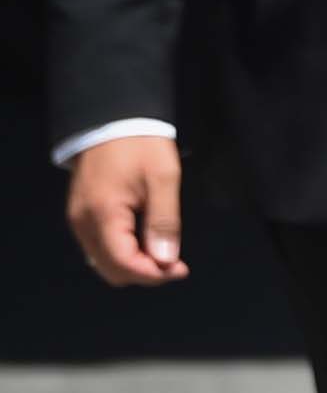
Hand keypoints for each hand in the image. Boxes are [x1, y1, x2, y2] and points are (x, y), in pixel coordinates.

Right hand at [66, 136, 187, 286]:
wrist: (112, 118)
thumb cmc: (141, 144)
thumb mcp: (163, 179)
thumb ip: (164, 222)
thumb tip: (165, 261)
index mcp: (103, 213)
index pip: (124, 264)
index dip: (154, 275)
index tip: (181, 269)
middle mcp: (83, 222)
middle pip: (112, 271)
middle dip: (145, 273)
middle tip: (174, 261)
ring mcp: (78, 219)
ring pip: (104, 263)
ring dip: (134, 264)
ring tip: (162, 250)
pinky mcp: (80, 214)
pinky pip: (99, 248)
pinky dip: (122, 252)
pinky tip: (144, 240)